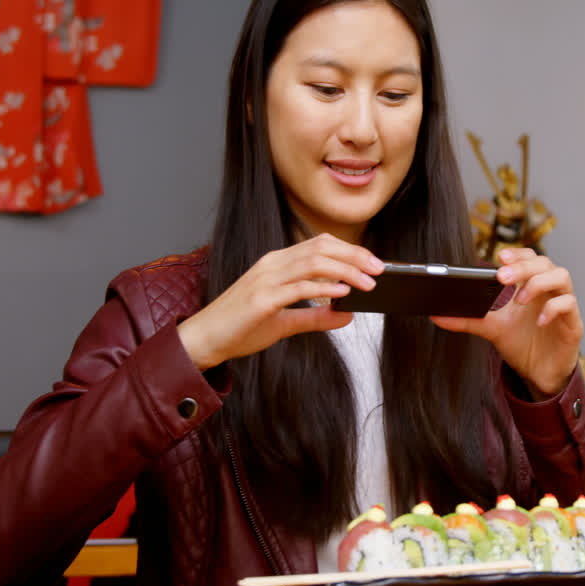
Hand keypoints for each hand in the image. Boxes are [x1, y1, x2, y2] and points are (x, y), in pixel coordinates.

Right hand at [177, 234, 384, 369]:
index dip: (350, 250)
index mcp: (277, 263)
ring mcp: (265, 279)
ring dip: (346, 271)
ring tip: (368, 283)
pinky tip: (342, 293)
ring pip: (313, 262)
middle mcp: (272, 264)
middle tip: (380, 270)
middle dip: (355, 256)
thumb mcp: (285, 322)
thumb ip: (316, 317)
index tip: (374, 263)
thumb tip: (348, 315)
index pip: (320, 245)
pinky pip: (298, 287)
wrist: (204, 340)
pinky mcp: (261, 299)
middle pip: (321, 247)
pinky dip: (324, 287)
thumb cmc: (240, 328)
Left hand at [431, 248, 582, 399]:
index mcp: (531, 286)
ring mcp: (564, 305)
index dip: (517, 254)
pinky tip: (538, 320)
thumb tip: (436, 315)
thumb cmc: (522, 345)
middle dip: (523, 266)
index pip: (530, 257)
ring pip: (562, 276)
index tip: (499, 257)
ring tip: (520, 299)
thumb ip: (467, 320)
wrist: (540, 375)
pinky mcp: (573, 324)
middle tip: (502, 277)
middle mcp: (549, 291)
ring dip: (539, 283)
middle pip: (545, 263)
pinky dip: (553, 308)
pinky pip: (570, 305)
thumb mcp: (492, 329)